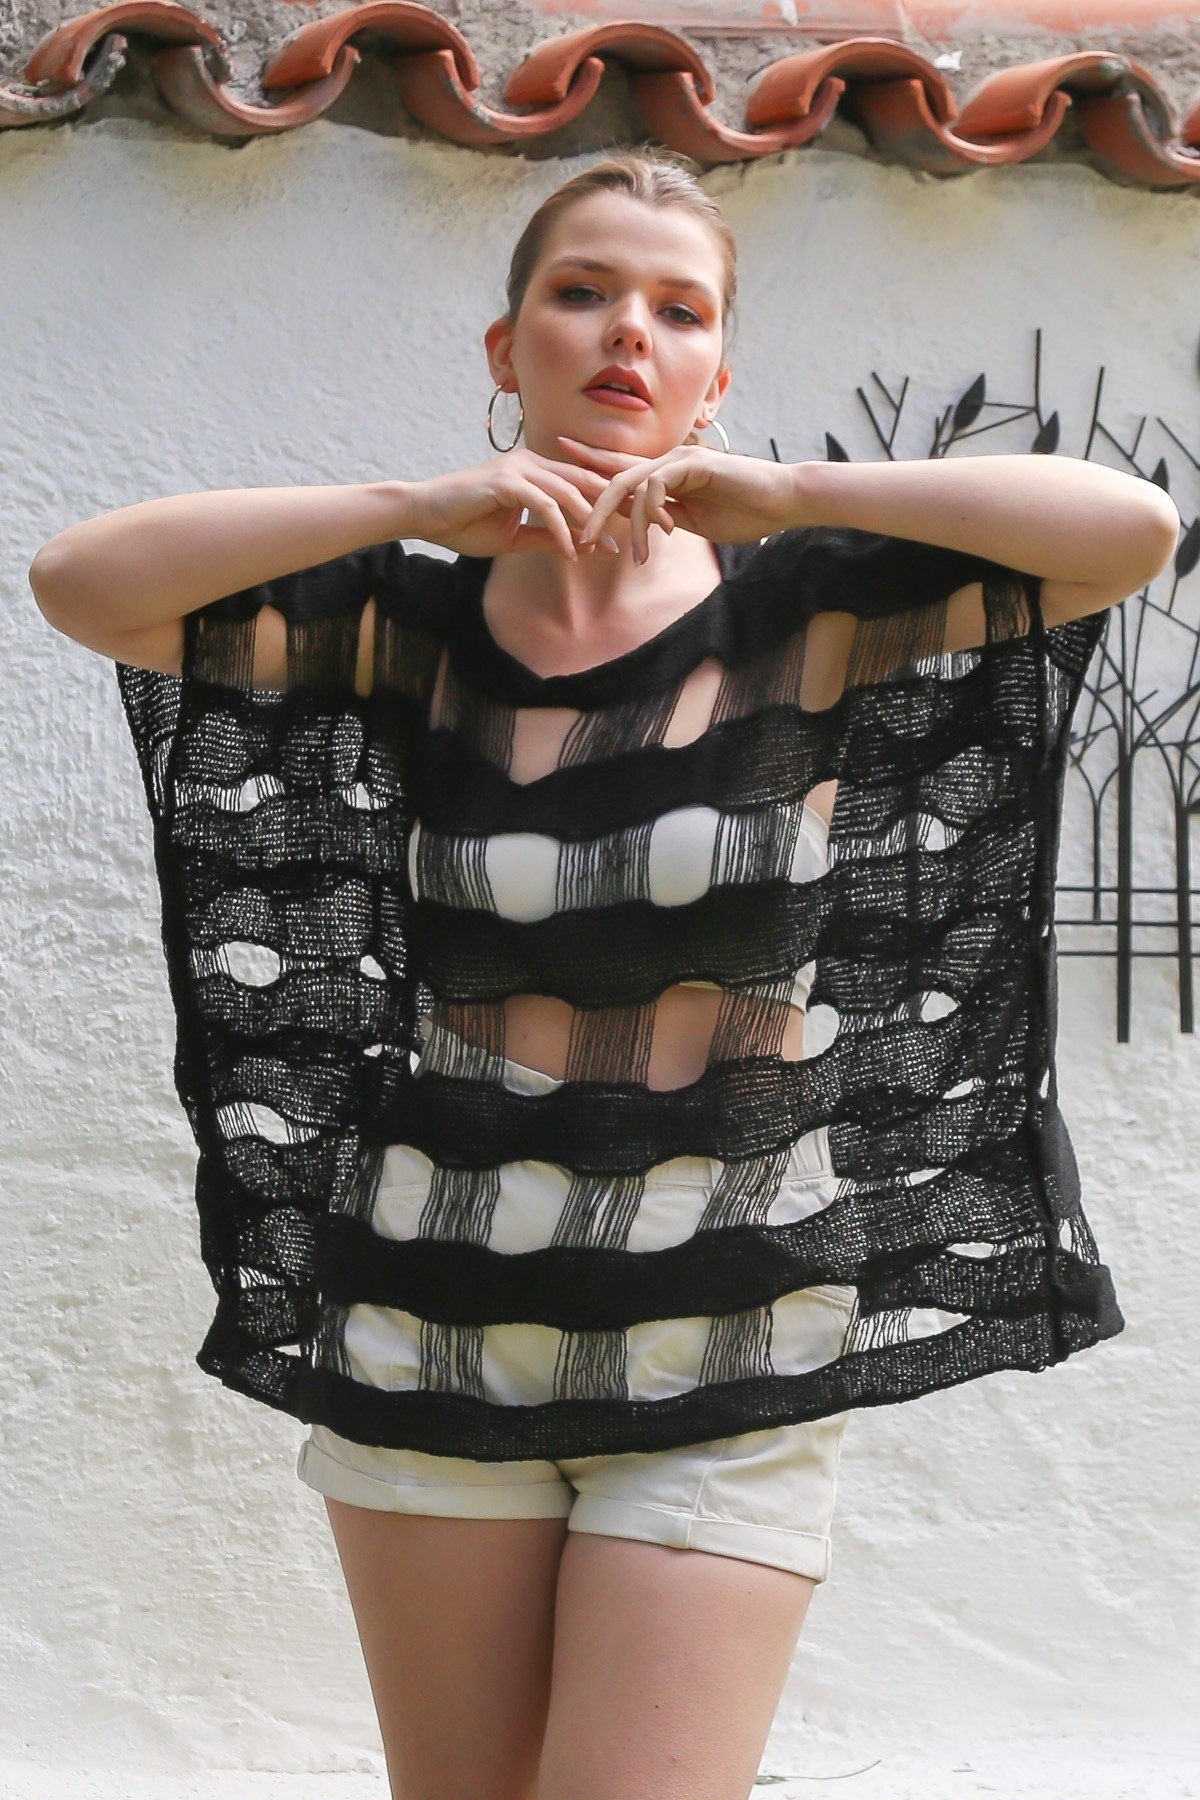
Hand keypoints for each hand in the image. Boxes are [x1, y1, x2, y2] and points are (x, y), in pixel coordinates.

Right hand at [405, 451, 620, 560]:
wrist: (425, 515)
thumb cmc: (464, 524)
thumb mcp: (514, 537)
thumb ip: (546, 537)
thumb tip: (578, 548)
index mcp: (535, 471)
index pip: (580, 482)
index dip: (606, 503)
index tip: (627, 528)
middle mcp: (531, 462)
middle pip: (583, 481)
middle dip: (610, 507)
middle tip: (632, 531)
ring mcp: (519, 468)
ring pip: (568, 492)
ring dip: (589, 522)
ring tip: (606, 547)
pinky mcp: (507, 480)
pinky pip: (545, 505)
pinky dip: (561, 529)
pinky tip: (571, 552)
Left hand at [562, 437, 805, 563]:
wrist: (781, 502)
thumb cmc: (745, 512)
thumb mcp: (696, 521)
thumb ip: (667, 518)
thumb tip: (642, 527)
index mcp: (667, 474)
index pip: (620, 470)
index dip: (588, 469)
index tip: (556, 475)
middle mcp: (668, 461)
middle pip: (614, 475)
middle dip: (589, 503)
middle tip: (574, 533)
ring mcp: (680, 460)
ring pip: (631, 484)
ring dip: (622, 522)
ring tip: (620, 550)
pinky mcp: (694, 464)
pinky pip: (656, 486)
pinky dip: (650, 513)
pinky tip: (660, 534)